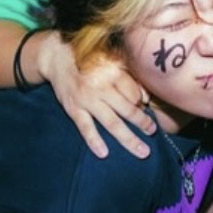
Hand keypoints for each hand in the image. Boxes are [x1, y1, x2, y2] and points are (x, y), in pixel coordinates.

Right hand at [37, 30, 155, 158]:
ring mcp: (87, 100)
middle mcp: (102, 87)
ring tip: (142, 151)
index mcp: (114, 73)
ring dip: (129, 139)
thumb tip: (146, 98)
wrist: (59, 58)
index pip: (135, 95)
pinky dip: (94, 142)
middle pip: (128, 111)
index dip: (142, 103)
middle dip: (143, 123)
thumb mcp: (113, 62)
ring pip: (112, 123)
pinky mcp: (73, 109)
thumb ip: (130, 78)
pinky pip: (86, 128)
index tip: (146, 108)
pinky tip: (104, 154)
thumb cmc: (91, 60)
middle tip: (153, 132)